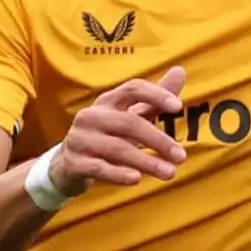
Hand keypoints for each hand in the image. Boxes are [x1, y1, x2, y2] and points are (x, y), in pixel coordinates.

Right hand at [48, 67, 188, 196]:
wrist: (68, 163)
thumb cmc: (109, 135)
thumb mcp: (130, 115)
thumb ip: (155, 99)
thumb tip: (180, 70)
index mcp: (108, 101)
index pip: (133, 89)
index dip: (155, 94)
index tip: (178, 107)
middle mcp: (92, 116)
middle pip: (130, 123)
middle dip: (159, 140)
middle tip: (181, 157)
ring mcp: (81, 139)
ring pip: (118, 148)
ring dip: (147, 161)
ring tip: (170, 173)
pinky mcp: (74, 163)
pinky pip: (99, 168)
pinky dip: (119, 174)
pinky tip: (137, 179)